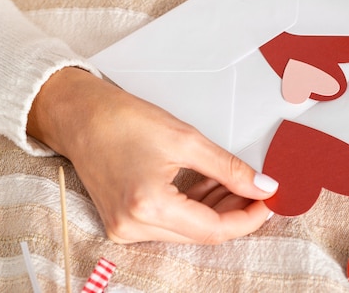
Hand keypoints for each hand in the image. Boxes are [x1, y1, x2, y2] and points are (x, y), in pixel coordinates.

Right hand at [27, 67, 277, 243]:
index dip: (247, 218)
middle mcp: (133, 227)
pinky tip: (209, 186)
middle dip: (234, 212)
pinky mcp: (123, 221)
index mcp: (148, 207)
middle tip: (256, 189)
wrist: (80, 115)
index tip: (268, 201)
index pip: (214, 230)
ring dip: (215, 208)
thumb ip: (229, 168)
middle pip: (201, 233)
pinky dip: (193, 207)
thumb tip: (261, 186)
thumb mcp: (186, 139)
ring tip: (234, 182)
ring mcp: (125, 228)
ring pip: (187, 230)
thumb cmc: (122, 120)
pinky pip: (169, 224)